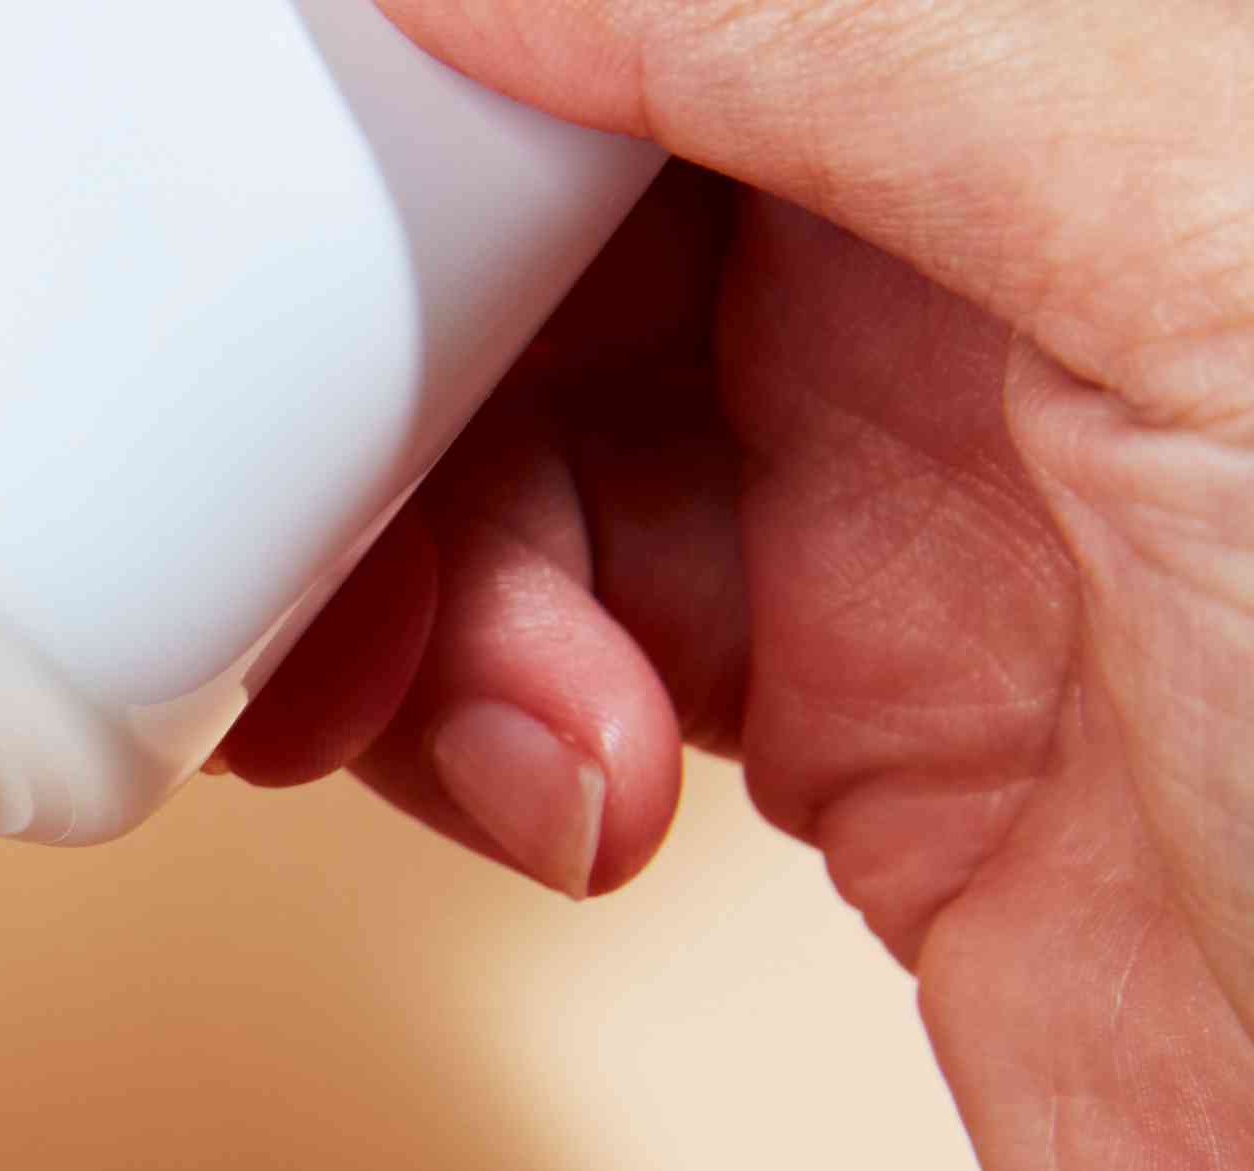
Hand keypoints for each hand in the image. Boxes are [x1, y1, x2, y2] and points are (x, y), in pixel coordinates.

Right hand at [234, 0, 1253, 1170]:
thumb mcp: (1211, 255)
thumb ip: (854, 31)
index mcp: (1137, 90)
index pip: (716, 11)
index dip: (492, 58)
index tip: (325, 136)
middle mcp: (1030, 271)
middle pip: (581, 205)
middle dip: (400, 333)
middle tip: (308, 459)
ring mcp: (941, 510)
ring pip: (534, 438)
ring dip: (414, 562)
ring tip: (445, 690)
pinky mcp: (872, 735)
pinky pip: (562, 651)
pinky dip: (477, 722)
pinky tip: (547, 792)